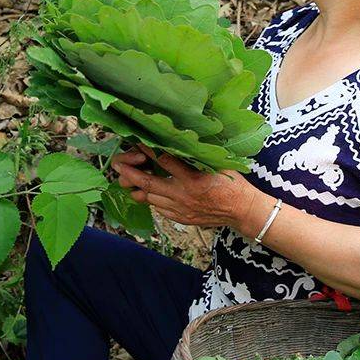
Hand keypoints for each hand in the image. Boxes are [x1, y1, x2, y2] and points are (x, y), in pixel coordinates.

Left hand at [110, 143, 261, 230]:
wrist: (242, 210)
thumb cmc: (232, 182)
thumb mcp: (217, 163)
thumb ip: (196, 155)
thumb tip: (178, 140)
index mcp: (193, 178)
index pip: (165, 161)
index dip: (148, 151)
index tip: (137, 141)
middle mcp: (184, 195)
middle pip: (149, 183)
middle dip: (130, 173)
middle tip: (117, 164)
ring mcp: (181, 209)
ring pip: (150, 198)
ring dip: (137, 188)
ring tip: (126, 179)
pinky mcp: (181, 219)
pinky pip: (160, 209)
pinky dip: (151, 200)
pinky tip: (147, 193)